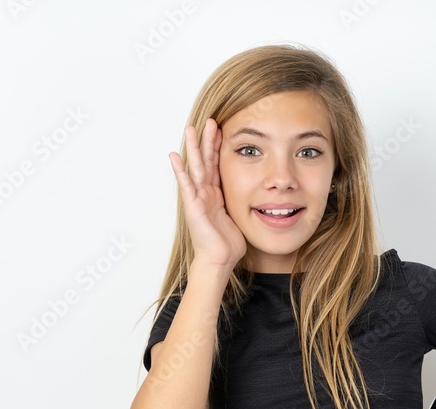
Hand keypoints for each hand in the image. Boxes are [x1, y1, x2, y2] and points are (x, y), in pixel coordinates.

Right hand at [169, 118, 245, 269]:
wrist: (219, 261)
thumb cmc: (228, 244)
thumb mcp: (239, 217)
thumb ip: (242, 203)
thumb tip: (261, 195)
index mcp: (216, 195)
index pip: (217, 165)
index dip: (219, 148)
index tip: (222, 129)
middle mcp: (205, 194)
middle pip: (206, 161)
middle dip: (207, 141)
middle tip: (209, 120)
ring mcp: (197, 199)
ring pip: (196, 168)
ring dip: (194, 148)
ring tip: (190, 129)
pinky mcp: (193, 207)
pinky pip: (187, 185)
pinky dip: (180, 170)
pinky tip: (174, 156)